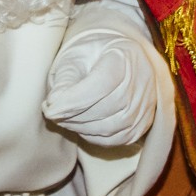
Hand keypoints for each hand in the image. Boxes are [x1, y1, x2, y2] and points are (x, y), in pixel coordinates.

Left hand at [43, 29, 160, 148]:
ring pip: (110, 127)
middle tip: (52, 112)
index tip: (49, 108)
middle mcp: (142, 80)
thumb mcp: (73, 58)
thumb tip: (54, 104)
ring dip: (80, 127)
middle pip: (106, 107)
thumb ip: (64, 79)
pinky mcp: (143, 123)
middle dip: (73, 115)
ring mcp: (145, 104)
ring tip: (64, 118)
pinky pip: (116, 139)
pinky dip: (93, 136)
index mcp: (123, 56)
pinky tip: (81, 125)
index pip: (101, 83)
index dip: (73, 101)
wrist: (114, 58)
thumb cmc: (91, 56)